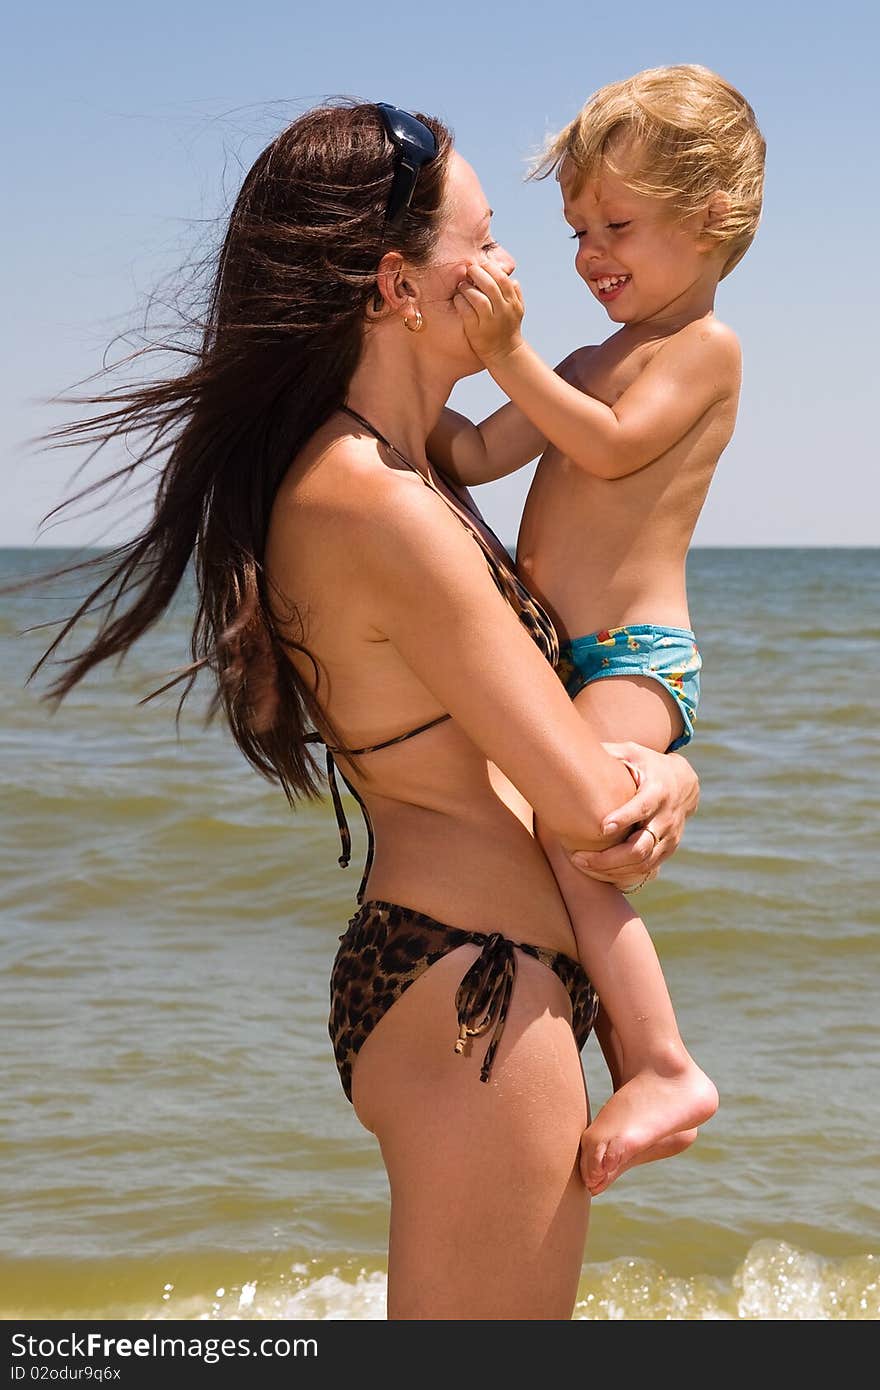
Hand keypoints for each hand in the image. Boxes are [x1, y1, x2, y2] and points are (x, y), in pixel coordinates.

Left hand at [453, 260, 524, 363]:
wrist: (504, 353)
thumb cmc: (508, 329)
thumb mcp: (517, 311)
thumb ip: (516, 294)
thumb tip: (512, 279)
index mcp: (512, 303)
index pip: (502, 279)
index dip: (491, 268)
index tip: (481, 265)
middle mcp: (503, 311)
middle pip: (490, 285)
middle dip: (477, 273)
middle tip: (469, 270)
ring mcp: (490, 322)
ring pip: (478, 298)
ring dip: (467, 288)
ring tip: (462, 285)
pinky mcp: (476, 331)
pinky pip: (467, 312)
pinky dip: (461, 302)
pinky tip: (458, 299)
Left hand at [571, 742, 699, 889]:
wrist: (685, 784)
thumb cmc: (648, 765)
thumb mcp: (632, 752)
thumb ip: (608, 752)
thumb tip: (575, 745)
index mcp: (659, 791)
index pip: (643, 808)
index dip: (624, 818)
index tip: (601, 827)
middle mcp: (667, 817)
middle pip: (641, 847)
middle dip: (609, 857)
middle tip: (578, 857)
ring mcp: (669, 837)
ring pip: (643, 863)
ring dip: (611, 870)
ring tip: (581, 865)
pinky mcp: (667, 850)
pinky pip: (646, 870)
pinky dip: (621, 874)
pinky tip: (597, 872)